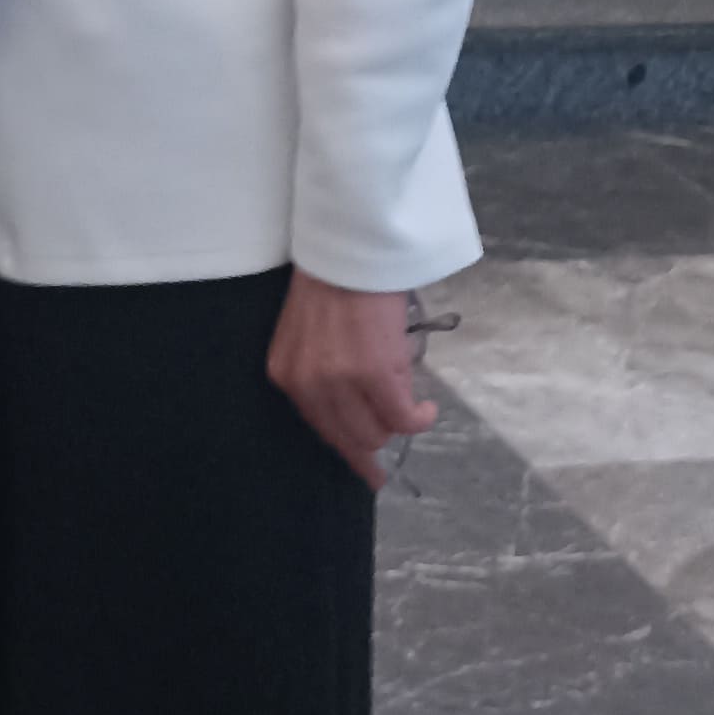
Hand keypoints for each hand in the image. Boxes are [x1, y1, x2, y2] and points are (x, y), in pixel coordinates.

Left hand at [266, 269, 438, 490]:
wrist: (352, 245)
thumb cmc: (334, 279)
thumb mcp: (309, 332)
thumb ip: (321, 371)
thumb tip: (359, 405)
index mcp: (286, 373)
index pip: (319, 427)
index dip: (347, 450)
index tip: (367, 469)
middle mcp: (307, 384)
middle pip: (348, 438)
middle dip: (376, 437)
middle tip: (397, 422)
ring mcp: (340, 382)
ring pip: (375, 432)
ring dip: (397, 423)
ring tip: (412, 403)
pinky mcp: (375, 374)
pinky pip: (402, 418)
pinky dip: (419, 418)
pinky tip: (426, 408)